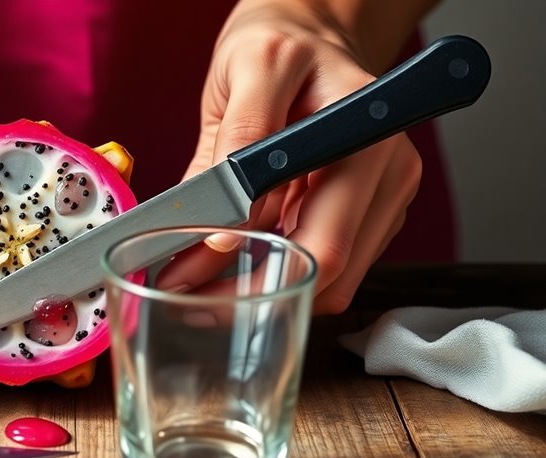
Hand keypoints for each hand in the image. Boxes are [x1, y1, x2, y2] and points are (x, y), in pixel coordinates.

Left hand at [171, 0, 424, 313]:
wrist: (311, 35)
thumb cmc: (281, 45)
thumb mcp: (249, 68)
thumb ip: (239, 140)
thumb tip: (222, 229)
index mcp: (364, 136)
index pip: (322, 239)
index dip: (256, 274)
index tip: (192, 282)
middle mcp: (388, 170)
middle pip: (330, 271)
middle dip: (253, 297)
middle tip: (189, 301)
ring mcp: (385, 194)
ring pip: (330, 279)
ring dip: (264, 292)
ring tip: (202, 286)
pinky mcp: (372, 211)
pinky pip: (328, 264)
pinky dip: (280, 273)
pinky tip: (236, 263)